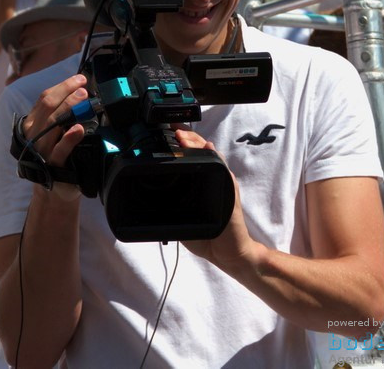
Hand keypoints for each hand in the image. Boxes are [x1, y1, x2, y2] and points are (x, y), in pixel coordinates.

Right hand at [20, 74, 88, 200]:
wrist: (56, 190)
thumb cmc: (57, 156)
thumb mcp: (55, 133)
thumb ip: (61, 115)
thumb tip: (79, 91)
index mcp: (32, 124)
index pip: (45, 99)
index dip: (62, 87)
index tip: (79, 79)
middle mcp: (33, 135)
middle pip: (48, 107)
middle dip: (66, 93)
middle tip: (83, 86)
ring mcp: (41, 151)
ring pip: (52, 124)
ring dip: (69, 108)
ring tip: (84, 98)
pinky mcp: (52, 166)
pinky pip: (59, 150)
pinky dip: (68, 138)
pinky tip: (78, 128)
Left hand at [174, 127, 261, 272]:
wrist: (227, 252)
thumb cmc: (205, 235)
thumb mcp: (183, 218)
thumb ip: (171, 205)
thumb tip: (152, 198)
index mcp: (201, 183)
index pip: (192, 156)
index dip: (183, 142)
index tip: (169, 131)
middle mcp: (214, 179)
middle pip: (203, 150)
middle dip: (189, 138)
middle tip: (176, 131)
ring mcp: (224, 183)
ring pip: (212, 156)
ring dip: (199, 144)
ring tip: (185, 138)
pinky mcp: (230, 191)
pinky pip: (223, 171)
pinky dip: (215, 159)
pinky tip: (209, 149)